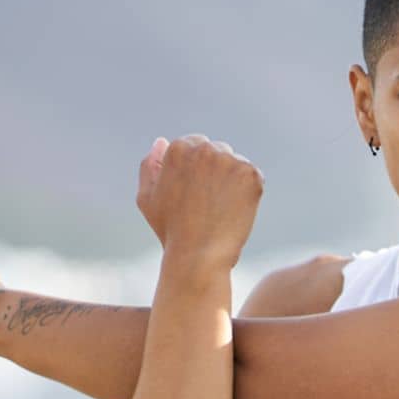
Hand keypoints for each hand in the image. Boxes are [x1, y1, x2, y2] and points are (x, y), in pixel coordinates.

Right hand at [136, 134, 262, 265]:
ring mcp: (229, 160)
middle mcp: (204, 149)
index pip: (194, 144)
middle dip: (215, 170)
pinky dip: (247, 191)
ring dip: (231, 179)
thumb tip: (162, 142)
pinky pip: (251, 176)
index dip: (196, 169)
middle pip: (216, 150)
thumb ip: (150, 166)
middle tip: (209, 202)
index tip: (196, 190)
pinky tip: (234, 210)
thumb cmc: (170, 231)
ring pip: (235, 162)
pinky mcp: (250, 174)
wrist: (198, 256)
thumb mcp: (148, 199)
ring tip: (220, 208)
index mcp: (177, 149)